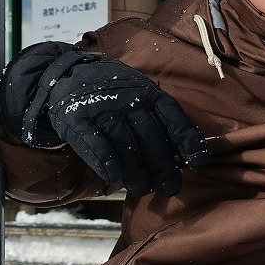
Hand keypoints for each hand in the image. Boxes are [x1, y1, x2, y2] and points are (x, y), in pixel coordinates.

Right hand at [0, 43, 210, 196]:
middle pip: (151, 137)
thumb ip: (159, 118)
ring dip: (136, 171)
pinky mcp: (77, 118)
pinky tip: (114, 178)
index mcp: (148, 92)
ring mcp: (102, 107)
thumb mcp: (139, 94)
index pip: (173, 118)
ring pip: (125, 144)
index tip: (198, 164)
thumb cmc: (112, 93)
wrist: (66, 75)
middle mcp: (128, 99)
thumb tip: (183, 154)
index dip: (188, 142)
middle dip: (163, 166)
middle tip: (171, 188)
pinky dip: (106, 162)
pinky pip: (95, 142)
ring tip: (144, 189)